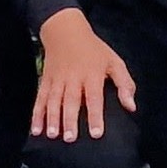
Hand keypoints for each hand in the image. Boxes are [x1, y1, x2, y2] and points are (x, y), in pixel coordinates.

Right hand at [31, 8, 135, 141]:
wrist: (65, 30)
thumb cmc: (94, 49)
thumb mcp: (114, 61)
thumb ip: (125, 84)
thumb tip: (131, 107)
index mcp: (92, 74)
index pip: (94, 97)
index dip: (95, 116)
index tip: (96, 133)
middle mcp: (73, 78)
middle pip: (71, 100)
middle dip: (69, 119)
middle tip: (70, 138)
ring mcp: (57, 79)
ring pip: (53, 100)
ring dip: (52, 118)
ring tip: (52, 135)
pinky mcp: (46, 80)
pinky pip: (40, 98)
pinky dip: (36, 114)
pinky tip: (35, 129)